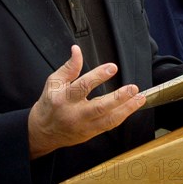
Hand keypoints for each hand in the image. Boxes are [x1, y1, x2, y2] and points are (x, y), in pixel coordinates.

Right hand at [28, 45, 145, 158]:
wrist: (43, 131)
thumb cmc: (50, 102)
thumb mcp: (54, 81)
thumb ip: (69, 67)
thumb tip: (77, 50)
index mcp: (63, 98)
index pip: (82, 86)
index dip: (98, 76)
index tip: (112, 67)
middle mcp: (74, 114)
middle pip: (98, 108)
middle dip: (118, 98)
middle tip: (133, 88)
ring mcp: (84, 126)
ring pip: (108, 120)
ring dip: (126, 109)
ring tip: (139, 98)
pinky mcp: (90, 133)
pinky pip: (109, 126)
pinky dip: (122, 116)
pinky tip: (131, 107)